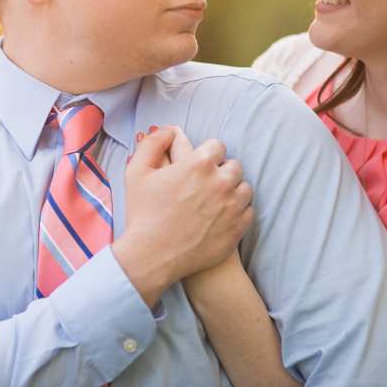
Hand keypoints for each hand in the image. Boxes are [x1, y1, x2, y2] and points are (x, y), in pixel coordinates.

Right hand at [111, 126, 253, 307]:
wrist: (152, 257)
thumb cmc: (143, 214)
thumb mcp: (137, 172)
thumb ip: (153, 144)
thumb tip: (170, 130)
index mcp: (199, 164)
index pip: (218, 146)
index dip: (208, 154)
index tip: (200, 166)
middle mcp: (220, 182)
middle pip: (234, 166)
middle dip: (222, 172)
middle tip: (207, 184)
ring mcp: (232, 207)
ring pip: (245, 188)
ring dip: (233, 191)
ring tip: (216, 201)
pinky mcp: (237, 229)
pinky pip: (248, 211)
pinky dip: (238, 212)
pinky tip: (222, 217)